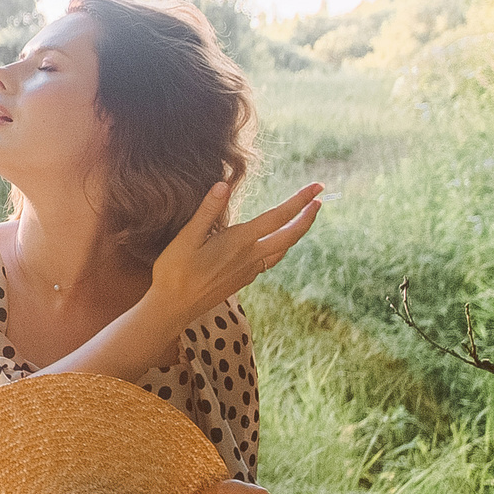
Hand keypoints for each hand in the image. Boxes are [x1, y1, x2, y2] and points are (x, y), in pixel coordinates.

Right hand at [147, 181, 323, 319]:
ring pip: (282, 250)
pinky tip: (273, 242)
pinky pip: (269, 260)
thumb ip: (207, 211)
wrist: (173, 308)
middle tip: (320, 199)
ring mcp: (249, 271)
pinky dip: (280, 246)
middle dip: (307, 216)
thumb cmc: (174, 272)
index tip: (316, 186)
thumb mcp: (186, 238)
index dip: (299, 200)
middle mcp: (250, 257)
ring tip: (303, 218)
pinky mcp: (242, 279)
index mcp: (239, 242)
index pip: (278, 217)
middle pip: (290, 236)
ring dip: (296, 233)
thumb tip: (224, 184)